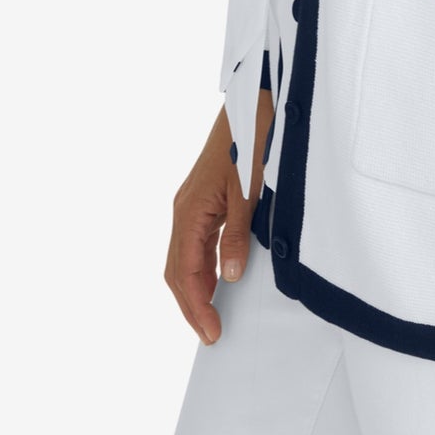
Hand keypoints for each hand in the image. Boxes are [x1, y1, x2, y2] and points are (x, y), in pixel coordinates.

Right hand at [163, 86, 274, 344]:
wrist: (256, 100)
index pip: (184, 271)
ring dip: (195, 287)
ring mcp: (193, 203)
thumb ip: (237, 235)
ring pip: (185, 256)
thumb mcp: (249, 190)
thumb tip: (227, 278)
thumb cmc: (252, 139)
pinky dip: (202, 266)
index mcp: (190, 210)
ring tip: (213, 315)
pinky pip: (196, 241)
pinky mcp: (205, 198)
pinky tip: (218, 279)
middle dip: (191, 304)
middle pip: (177, 269)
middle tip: (211, 334)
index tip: (211, 333)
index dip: (195, 306)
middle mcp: (185, 209)